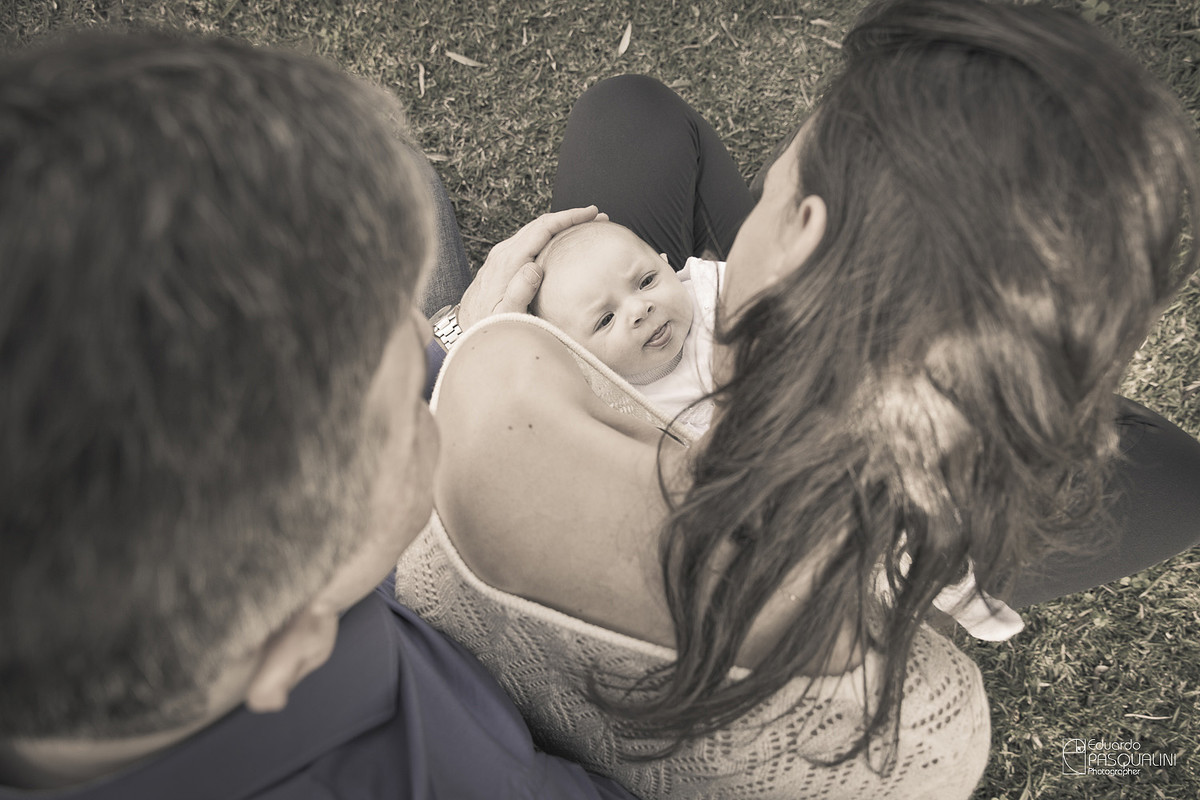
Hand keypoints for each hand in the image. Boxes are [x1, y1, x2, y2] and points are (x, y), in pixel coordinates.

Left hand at [456, 206, 606, 329]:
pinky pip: (530, 242)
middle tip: (598, 217)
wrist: (466, 327)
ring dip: (561, 226)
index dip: (569, 217)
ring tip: (586, 226)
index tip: (591, 213)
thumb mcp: (505, 316)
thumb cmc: (489, 326)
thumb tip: (534, 268)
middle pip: (541, 224)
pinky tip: (563, 244)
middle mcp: (504, 252)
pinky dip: (550, 237)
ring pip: (536, 231)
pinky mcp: (503, 261)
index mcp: (509, 261)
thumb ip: (519, 293)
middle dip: (571, 217)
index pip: (543, 228)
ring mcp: (502, 255)